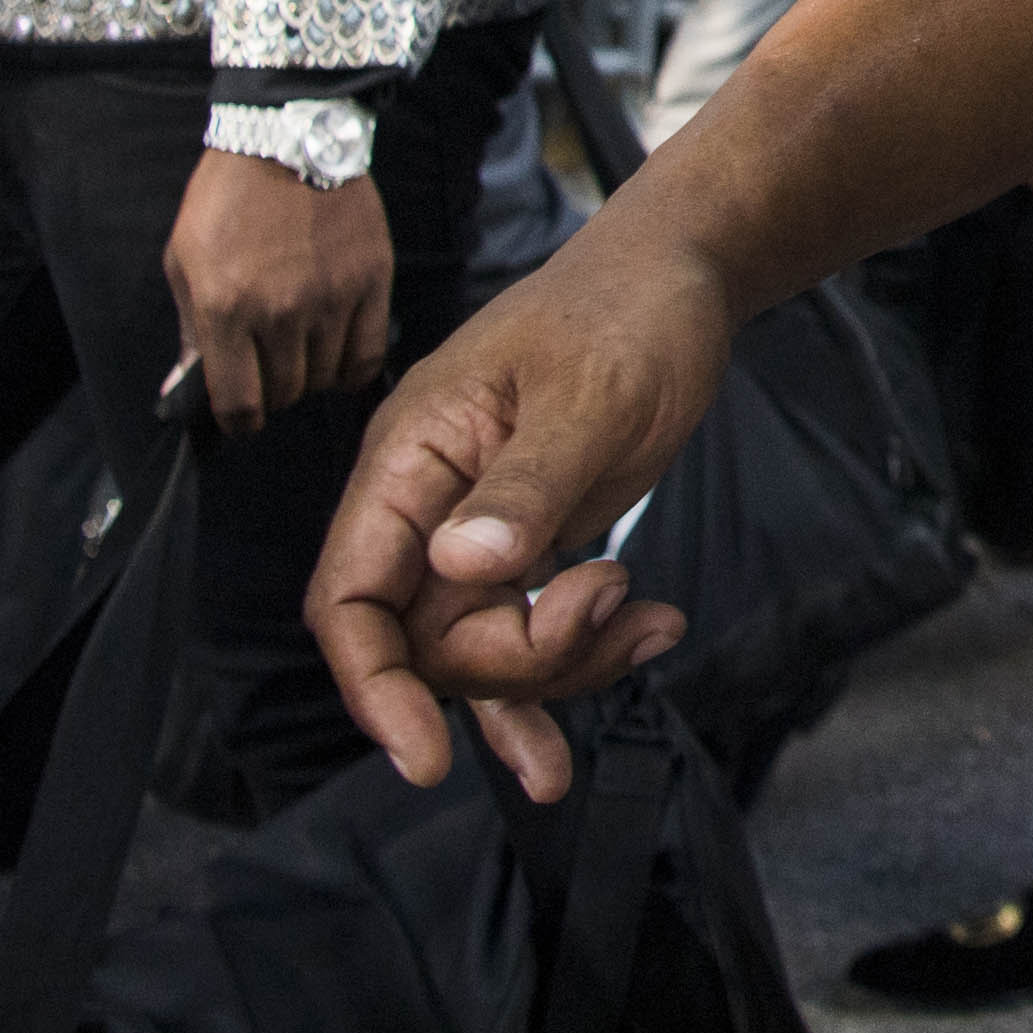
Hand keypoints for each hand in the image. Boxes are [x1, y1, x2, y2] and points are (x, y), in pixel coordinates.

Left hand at [163, 145, 394, 434]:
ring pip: (322, 378)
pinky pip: (365, 355)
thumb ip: (188, 331)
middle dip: (271, 393)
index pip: (238, 403)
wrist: (286, 139)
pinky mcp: (371, 282)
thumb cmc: (224, 200)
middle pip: (284, 393)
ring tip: (299, 352)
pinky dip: (350, 368)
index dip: (237, 421)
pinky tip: (336, 356)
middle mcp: (280, 312)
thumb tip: (180, 390)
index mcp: (225, 309)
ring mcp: (331, 298)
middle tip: (267, 370)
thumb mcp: (183, 260)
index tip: (239, 415)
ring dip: (308, 376)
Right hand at [312, 230, 726, 797]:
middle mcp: (427, 504)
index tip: (427, 755)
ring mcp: (478, 530)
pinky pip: (531, 630)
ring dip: (565, 666)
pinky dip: (583, 655)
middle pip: (429, 644)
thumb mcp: (589, 394)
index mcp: (409, 459)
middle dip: (517, 658)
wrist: (682, 278)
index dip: (374, 685)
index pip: (349, 598)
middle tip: (611, 600)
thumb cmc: (627, 312)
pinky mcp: (530, 544)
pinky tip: (648, 639)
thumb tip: (459, 565)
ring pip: (485, 651)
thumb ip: (527, 484)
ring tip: (650, 622)